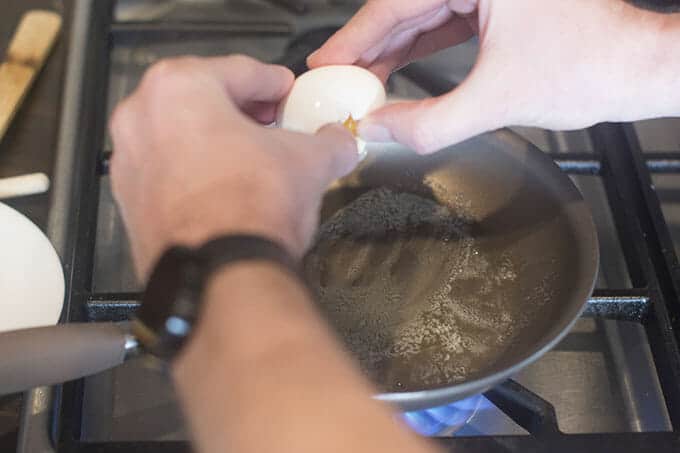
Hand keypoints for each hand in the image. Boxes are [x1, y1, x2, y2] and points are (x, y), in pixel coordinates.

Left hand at [109, 55, 356, 276]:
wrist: (219, 273)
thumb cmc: (248, 208)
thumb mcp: (310, 160)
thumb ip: (330, 141)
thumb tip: (338, 143)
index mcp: (180, 88)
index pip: (240, 71)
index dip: (272, 82)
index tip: (283, 89)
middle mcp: (142, 118)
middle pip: (202, 99)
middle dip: (241, 109)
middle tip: (270, 120)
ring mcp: (130, 162)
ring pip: (181, 135)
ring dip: (216, 140)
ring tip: (250, 156)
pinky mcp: (130, 202)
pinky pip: (169, 172)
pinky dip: (196, 173)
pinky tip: (225, 189)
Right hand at [308, 0, 679, 152]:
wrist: (634, 69)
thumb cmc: (592, 65)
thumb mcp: (497, 100)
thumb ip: (430, 122)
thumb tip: (382, 129)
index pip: (395, 4)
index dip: (354, 37)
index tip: (326, 61)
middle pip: (402, 8)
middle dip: (367, 47)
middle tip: (336, 78)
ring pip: (421, 16)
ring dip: (390, 50)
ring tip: (360, 82)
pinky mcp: (497, 5)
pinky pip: (443, 24)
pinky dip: (418, 49)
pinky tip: (396, 71)